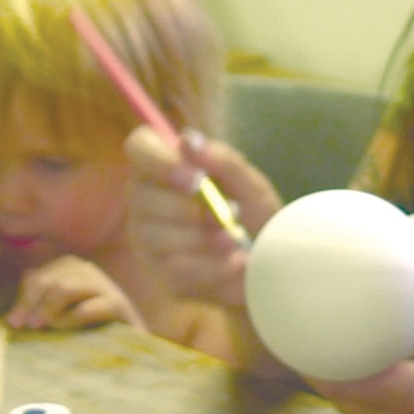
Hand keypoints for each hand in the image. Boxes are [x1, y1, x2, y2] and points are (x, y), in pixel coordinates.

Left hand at [7, 255, 142, 329]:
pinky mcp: (118, 305)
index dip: (24, 298)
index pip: (41, 277)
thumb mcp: (63, 310)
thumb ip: (45, 294)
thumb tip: (26, 274)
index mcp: (74, 270)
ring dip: (48, 309)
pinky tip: (62, 330)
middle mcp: (90, 272)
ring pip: (66, 289)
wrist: (131, 347)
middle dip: (32, 303)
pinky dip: (70, 320)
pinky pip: (87, 308)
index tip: (13, 321)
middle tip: (22, 326)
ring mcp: (106, 287)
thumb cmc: (91, 329)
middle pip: (52, 281)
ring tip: (40, 327)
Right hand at [125, 126, 282, 306]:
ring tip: (234, 239)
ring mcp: (149, 240)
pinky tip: (235, 263)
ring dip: (203, 238)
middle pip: (141, 196)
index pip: (139, 147)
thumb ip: (223, 162)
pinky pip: (176, 268)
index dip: (160, 161)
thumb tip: (188, 139)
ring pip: (154, 235)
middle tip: (231, 213)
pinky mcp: (162, 274)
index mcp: (167, 168)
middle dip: (188, 209)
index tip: (196, 179)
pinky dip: (213, 267)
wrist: (273, 270)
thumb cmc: (258, 220)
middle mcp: (148, 201)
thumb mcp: (252, 188)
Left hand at [302, 242, 413, 413]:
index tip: (289, 327)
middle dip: (316, 360)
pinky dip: (360, 386)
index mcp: (413, 399)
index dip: (309, 359)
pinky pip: (369, 413)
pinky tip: (360, 358)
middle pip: (338, 395)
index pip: (342, 383)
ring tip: (321, 335)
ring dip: (338, 373)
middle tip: (299, 319)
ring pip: (351, 406)